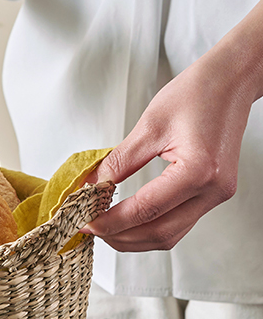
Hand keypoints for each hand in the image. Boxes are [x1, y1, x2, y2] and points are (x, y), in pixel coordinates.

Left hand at [81, 12, 262, 252]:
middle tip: (89, 227)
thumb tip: (91, 187)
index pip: (145, 210)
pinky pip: (178, 225)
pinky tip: (127, 221)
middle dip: (119, 236)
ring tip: (104, 227)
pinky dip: (149, 228)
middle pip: (158, 233)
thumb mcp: (149, 125)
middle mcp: (212, 190)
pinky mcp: (212, 195)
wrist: (233, 81)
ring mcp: (216, 195)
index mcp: (198, 171)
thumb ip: (118, 162)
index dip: (110, 222)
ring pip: (169, 236)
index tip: (84, 222)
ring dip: (133, 238)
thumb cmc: (198, 93)